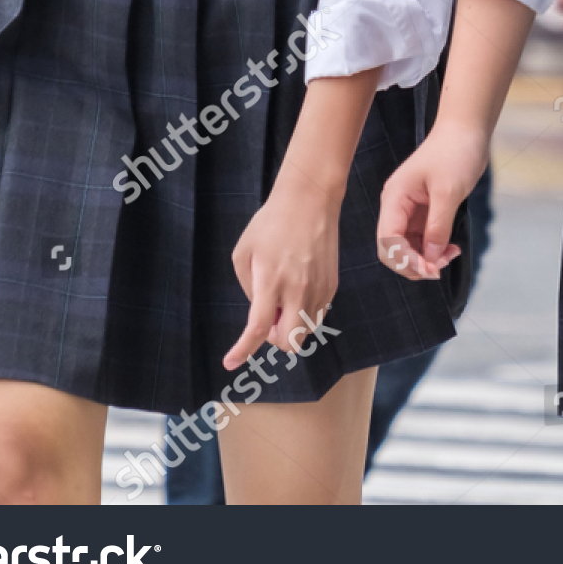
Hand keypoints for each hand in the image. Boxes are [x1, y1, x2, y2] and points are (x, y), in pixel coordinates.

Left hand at [223, 185, 340, 369]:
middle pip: (290, 343)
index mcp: (271, 281)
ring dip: (291, 325)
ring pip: (306, 332)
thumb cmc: (271, 223)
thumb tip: (261, 310)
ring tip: (283, 299)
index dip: (242, 351)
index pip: (257, 328)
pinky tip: (297, 289)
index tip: (230, 363)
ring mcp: (319, 289)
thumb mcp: (244, 251)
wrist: (311, 201)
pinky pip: (317, 315)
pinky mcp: (332, 285)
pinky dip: (304, 313)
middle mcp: (298, 290)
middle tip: (267, 318)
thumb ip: (248, 287)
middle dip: (275, 340)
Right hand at [376, 121, 487, 281]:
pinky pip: (423, 238)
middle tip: (440, 268)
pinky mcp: (424, 210)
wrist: (467, 130)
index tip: (431, 270)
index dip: (405, 261)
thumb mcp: (448, 193)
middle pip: (394, 248)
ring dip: (427, 257)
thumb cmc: (455, 153)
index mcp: (394, 198)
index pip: (388, 241)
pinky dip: (435, 247)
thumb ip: (437, 228)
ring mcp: (410, 209)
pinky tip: (451, 248)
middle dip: (415, 263)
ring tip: (450, 255)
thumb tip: (430, 258)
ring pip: (409, 246)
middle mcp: (397, 206)